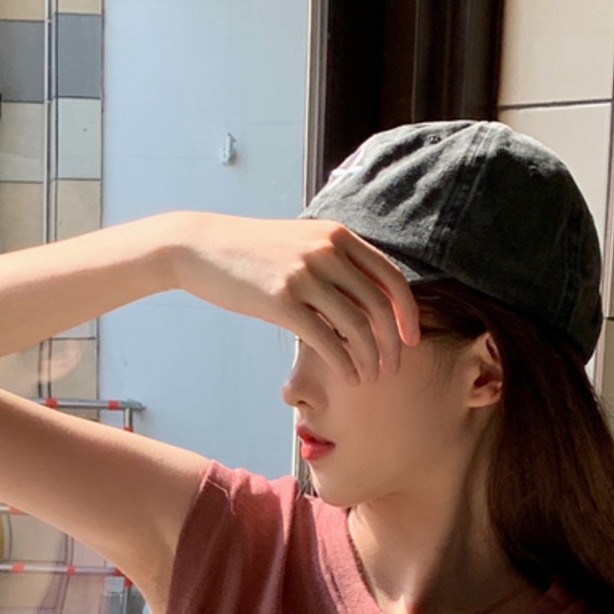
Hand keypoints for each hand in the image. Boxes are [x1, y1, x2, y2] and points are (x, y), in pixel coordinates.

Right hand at [169, 211, 422, 386]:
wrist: (203, 247)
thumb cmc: (252, 253)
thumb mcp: (300, 245)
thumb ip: (333, 263)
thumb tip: (362, 298)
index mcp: (337, 236)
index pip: (390, 277)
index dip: (407, 312)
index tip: (411, 339)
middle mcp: (327, 251)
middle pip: (379, 305)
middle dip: (392, 343)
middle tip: (393, 368)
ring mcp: (305, 275)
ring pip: (356, 325)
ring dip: (370, 357)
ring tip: (371, 377)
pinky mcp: (282, 300)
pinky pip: (327, 339)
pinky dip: (344, 363)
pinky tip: (348, 376)